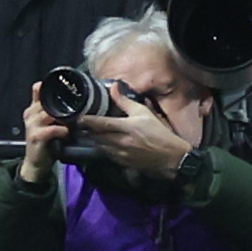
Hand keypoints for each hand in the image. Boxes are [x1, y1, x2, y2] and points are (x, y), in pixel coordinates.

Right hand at [19, 86, 70, 184]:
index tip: (65, 87)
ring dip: (64, 117)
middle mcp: (30, 114)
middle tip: (77, 108)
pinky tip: (67, 133)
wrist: (36, 164)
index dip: (49, 87)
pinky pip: (52, 129)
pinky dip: (62, 130)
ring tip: (74, 122)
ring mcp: (31, 125)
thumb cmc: (47, 142)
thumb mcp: (49, 124)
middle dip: (62, 105)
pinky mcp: (36, 136)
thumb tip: (76, 102)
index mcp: (33, 109)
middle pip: (46, 100)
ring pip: (49, 113)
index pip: (38, 90)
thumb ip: (56, 113)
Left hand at [80, 84, 195, 180]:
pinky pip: (108, 156)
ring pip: (100, 146)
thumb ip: (125, 101)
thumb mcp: (145, 113)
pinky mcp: (125, 163)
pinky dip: (103, 149)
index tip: (78, 117)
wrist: (173, 157)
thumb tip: (113, 87)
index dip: (87, 120)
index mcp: (126, 127)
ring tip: (90, 133)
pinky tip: (103, 144)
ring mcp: (122, 154)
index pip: (100, 123)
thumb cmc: (160, 133)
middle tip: (81, 125)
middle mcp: (121, 141)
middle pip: (96, 136)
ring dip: (94, 140)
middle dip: (87, 131)